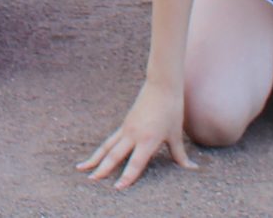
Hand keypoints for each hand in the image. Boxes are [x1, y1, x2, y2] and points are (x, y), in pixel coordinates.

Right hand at [77, 84, 195, 189]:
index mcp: (147, 139)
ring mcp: (127, 128)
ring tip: (81, 168)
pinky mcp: (125, 123)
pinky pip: (111, 139)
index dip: (127, 177)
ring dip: (94, 158)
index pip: (135, 163)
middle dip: (102, 169)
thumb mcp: (175, 134)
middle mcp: (133, 135)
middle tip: (91, 180)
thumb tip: (192, 169)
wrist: (162, 85)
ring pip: (107, 146)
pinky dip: (102, 149)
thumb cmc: (171, 109)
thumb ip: (180, 154)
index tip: (117, 188)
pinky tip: (96, 155)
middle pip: (114, 155)